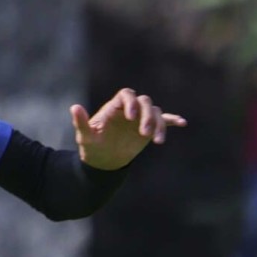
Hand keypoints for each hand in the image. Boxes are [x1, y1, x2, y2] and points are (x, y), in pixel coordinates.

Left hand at [72, 88, 186, 171]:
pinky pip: (163, 121)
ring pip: (155, 112)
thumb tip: (74, 107)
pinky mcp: (149, 129)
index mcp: (115, 107)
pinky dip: (172, 121)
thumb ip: (81, 122)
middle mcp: (130, 109)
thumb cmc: (92, 147)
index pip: (127, 95)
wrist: (104, 161)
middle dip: (146, 116)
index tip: (131, 118)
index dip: (131, 103)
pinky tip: (182, 123)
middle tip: (144, 134)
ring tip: (157, 141)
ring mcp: (140, 118)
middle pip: (144, 102)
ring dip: (158, 124)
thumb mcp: (85, 137)